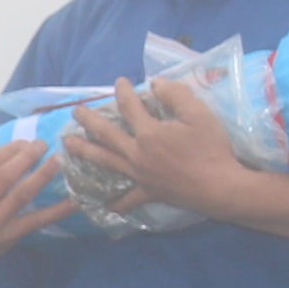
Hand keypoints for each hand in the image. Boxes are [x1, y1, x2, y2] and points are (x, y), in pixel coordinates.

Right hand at [0, 128, 76, 287]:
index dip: (8, 149)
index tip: (23, 142)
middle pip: (5, 176)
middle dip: (27, 156)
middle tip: (42, 144)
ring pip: (22, 194)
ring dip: (42, 175)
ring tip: (58, 160)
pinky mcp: (8, 237)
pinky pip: (35, 221)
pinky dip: (55, 212)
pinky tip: (72, 201)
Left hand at [64, 71, 245, 218]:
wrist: (219, 186)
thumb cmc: (211, 148)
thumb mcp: (198, 113)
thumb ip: (175, 94)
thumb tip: (155, 83)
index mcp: (148, 132)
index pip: (129, 107)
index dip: (123, 91)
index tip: (119, 82)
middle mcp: (136, 154)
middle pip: (106, 134)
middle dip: (88, 121)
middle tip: (74, 112)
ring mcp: (139, 175)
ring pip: (106, 162)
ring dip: (85, 152)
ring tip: (69, 146)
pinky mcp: (148, 193)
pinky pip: (127, 200)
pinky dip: (116, 203)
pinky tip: (105, 205)